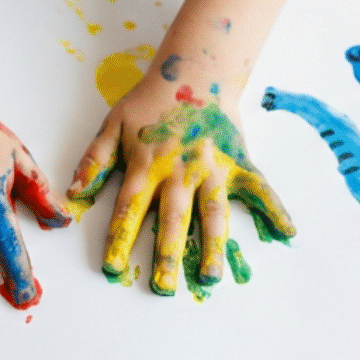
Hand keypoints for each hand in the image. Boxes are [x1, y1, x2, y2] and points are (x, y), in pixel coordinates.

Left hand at [69, 64, 293, 296]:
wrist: (194, 71)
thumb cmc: (150, 102)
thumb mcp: (113, 125)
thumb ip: (94, 160)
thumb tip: (73, 194)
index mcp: (147, 165)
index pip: (129, 208)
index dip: (119, 239)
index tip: (113, 269)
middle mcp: (180, 171)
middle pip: (172, 219)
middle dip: (166, 255)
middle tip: (163, 288)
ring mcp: (212, 169)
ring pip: (213, 213)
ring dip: (212, 247)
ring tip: (210, 277)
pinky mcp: (237, 163)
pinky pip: (259, 189)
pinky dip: (275, 209)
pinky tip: (286, 233)